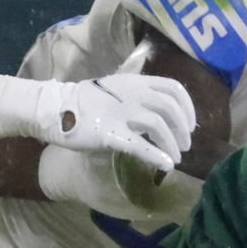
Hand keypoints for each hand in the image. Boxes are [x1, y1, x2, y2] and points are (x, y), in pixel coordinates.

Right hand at [0, 72, 195, 172]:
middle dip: (182, 130)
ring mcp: (120, 112)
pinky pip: (139, 145)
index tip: (190, 126)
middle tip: (184, 146)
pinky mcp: (109, 133)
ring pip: (158, 125)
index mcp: (136, 81)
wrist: (56, 108)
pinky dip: (157, 155)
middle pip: (170, 108)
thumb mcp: (116, 84)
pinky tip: (166, 165)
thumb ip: (137, 84)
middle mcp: (132, 94)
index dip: (188, 108)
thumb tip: (154, 85)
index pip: (174, 89)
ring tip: (174, 159)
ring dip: (171, 144)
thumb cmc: (88, 101)